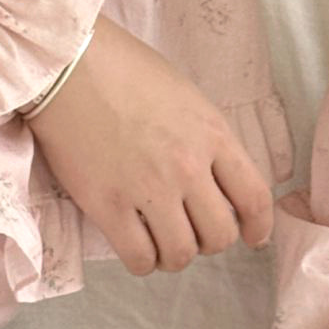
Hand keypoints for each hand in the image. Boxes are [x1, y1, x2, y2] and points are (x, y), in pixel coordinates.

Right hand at [22, 13, 273, 274]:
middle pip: (221, 235)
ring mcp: (149, 189)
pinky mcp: (107, 205)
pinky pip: (138, 257)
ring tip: (164, 245)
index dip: (259, 227)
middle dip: (212, 242)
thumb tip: (221, 179)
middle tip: (195, 233)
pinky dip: (143, 263)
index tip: (254, 237)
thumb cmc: (129, 72)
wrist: (69, 66)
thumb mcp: (190, 100)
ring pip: (182, 253)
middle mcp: (188, 168)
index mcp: (214, 137)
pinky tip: (139, 251)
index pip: (256, 198)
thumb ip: (210, 141)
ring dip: (176, 256)